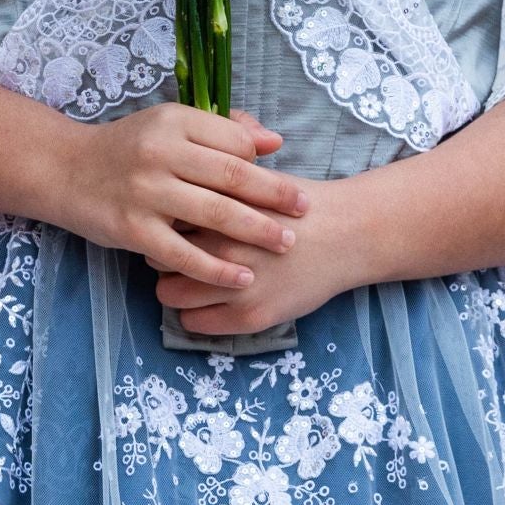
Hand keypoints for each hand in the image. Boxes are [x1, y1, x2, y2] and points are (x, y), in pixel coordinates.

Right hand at [50, 104, 306, 288]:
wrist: (65, 169)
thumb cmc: (130, 147)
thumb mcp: (172, 123)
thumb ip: (223, 128)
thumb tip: (274, 143)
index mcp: (175, 121)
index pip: (234, 142)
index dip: (263, 164)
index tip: (288, 183)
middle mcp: (161, 152)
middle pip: (231, 176)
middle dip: (274, 195)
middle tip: (305, 211)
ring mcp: (146, 192)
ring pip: (213, 213)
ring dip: (255, 231)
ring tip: (286, 243)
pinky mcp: (132, 229)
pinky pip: (183, 253)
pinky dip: (216, 267)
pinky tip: (242, 276)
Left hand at [155, 178, 357, 336]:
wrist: (346, 234)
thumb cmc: (298, 205)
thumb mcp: (256, 182)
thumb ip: (216, 184)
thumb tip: (175, 189)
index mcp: (222, 209)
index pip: (165, 220)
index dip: (164, 222)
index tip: (171, 225)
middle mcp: (224, 247)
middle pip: (158, 256)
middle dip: (165, 254)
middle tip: (180, 253)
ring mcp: (236, 285)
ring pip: (169, 294)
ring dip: (175, 286)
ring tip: (192, 279)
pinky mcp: (249, 316)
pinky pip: (193, 323)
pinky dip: (193, 313)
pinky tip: (209, 300)